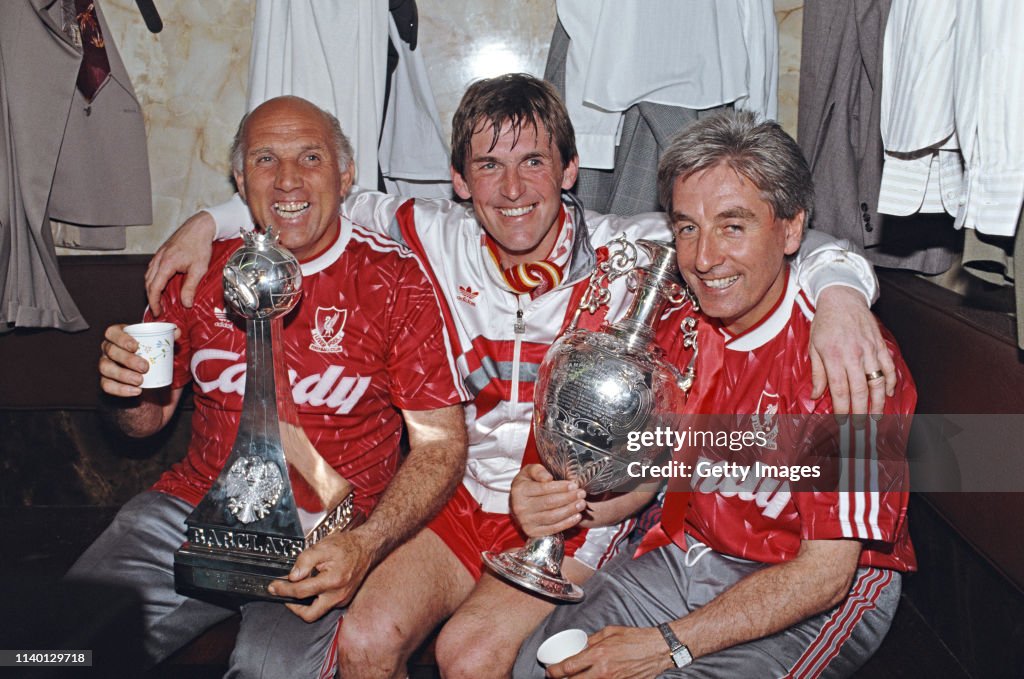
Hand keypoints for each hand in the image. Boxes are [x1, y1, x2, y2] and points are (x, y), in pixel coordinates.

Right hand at [98, 324, 179, 396]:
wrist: (151, 380)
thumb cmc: (152, 356)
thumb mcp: (160, 347)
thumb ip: (168, 338)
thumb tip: (177, 331)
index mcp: (118, 336)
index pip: (112, 332)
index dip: (121, 338)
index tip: (135, 346)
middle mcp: (108, 349)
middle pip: (110, 351)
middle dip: (127, 359)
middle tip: (145, 367)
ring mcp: (105, 365)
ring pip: (105, 368)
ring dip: (123, 375)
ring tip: (140, 381)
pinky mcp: (107, 381)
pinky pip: (107, 385)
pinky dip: (121, 389)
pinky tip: (136, 391)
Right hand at [144, 210, 216, 314]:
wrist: (199, 227)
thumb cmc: (199, 244)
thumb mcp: (198, 269)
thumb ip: (190, 287)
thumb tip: (186, 303)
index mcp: (166, 264)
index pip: (154, 288)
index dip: (154, 302)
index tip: (157, 312)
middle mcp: (159, 259)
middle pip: (148, 283)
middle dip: (151, 298)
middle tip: (157, 309)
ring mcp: (159, 255)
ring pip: (148, 275)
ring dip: (151, 289)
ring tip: (158, 299)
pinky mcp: (162, 253)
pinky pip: (152, 269)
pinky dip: (153, 279)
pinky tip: (160, 283)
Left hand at [267, 529, 376, 621]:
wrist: (367, 547)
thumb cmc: (347, 546)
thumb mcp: (322, 547)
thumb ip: (305, 560)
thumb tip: (293, 576)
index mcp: (332, 581)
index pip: (300, 591)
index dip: (283, 589)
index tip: (273, 586)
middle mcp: (338, 595)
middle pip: (309, 614)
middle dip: (292, 606)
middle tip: (283, 594)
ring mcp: (342, 599)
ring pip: (317, 612)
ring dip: (303, 604)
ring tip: (295, 589)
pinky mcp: (344, 599)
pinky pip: (325, 606)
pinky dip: (314, 599)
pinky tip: (309, 588)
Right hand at [510, 464, 585, 537]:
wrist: (517, 504)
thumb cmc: (527, 484)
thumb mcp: (528, 472)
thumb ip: (538, 471)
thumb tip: (548, 478)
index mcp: (519, 490)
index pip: (543, 488)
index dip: (560, 487)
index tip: (574, 485)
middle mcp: (521, 507)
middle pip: (549, 503)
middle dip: (568, 498)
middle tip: (582, 494)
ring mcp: (526, 522)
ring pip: (552, 516)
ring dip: (570, 510)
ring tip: (582, 504)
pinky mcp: (532, 532)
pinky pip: (552, 528)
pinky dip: (567, 523)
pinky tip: (577, 516)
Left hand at [546, 626, 670, 678]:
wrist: (656, 650)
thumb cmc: (635, 638)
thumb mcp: (609, 632)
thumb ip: (592, 640)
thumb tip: (579, 645)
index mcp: (598, 654)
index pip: (568, 667)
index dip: (554, 671)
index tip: (550, 671)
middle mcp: (603, 671)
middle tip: (555, 677)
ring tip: (571, 678)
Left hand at [809, 286, 895, 416]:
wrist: (842, 297)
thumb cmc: (825, 322)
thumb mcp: (813, 346)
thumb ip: (817, 373)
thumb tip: (816, 395)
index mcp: (834, 356)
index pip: (839, 389)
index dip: (842, 408)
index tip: (842, 422)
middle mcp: (853, 355)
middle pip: (860, 390)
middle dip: (860, 411)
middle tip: (859, 426)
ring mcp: (869, 350)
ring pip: (877, 382)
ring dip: (877, 402)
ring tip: (876, 417)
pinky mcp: (880, 345)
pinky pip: (888, 367)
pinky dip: (890, 382)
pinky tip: (888, 395)